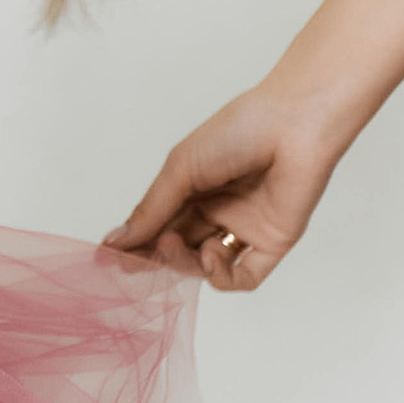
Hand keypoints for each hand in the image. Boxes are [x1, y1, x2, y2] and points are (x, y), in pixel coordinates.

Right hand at [104, 79, 349, 290]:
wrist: (293, 125)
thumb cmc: (235, 133)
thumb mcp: (180, 170)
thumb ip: (151, 210)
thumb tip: (114, 243)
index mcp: (192, 189)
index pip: (158, 225)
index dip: (136, 243)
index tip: (110, 257)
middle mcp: (216, 212)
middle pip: (178, 249)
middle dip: (157, 255)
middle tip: (142, 255)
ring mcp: (243, 230)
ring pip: (205, 267)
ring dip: (184, 264)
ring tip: (175, 244)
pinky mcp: (271, 244)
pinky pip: (243, 277)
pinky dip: (221, 276)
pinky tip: (211, 255)